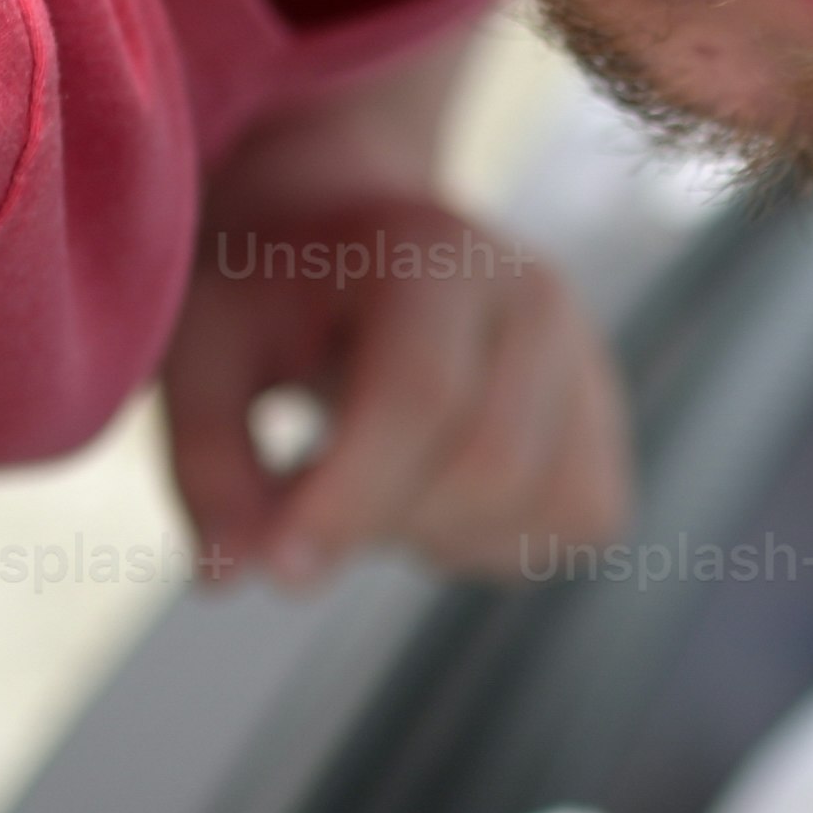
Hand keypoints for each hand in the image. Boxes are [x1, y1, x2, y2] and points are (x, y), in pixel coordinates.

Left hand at [159, 188, 628, 589]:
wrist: (351, 236)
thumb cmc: (271, 294)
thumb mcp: (205, 351)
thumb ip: (209, 459)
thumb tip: (228, 576)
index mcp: (432, 255)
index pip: (421, 395)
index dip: (354, 498)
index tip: (281, 568)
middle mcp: (534, 296)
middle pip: (491, 467)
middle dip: (389, 522)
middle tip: (308, 500)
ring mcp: (585, 357)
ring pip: (544, 508)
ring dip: (441, 535)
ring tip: (374, 476)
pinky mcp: (606, 420)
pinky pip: (580, 523)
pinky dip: (497, 539)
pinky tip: (432, 491)